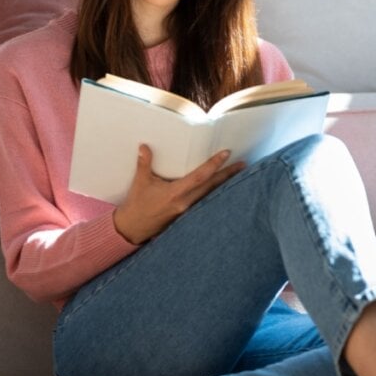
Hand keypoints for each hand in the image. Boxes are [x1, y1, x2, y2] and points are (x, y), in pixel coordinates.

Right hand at [112, 145, 244, 244]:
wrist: (132, 229)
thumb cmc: (136, 206)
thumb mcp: (140, 183)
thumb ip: (144, 164)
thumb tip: (145, 147)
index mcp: (175, 194)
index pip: (199, 177)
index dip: (214, 165)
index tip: (226, 154)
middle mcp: (185, 203)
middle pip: (211, 186)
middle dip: (227, 175)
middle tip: (242, 164)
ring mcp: (186, 211)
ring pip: (210, 195)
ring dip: (223, 184)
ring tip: (237, 174)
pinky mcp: (185, 215)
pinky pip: (203, 202)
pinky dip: (213, 193)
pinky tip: (221, 188)